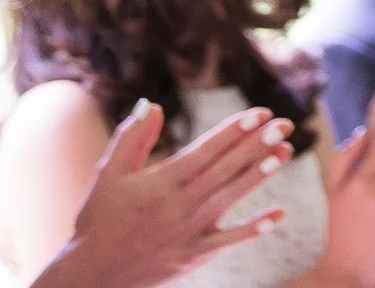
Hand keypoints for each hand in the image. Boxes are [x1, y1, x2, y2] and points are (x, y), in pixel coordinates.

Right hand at [37, 100, 295, 287]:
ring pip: (229, 199)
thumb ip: (131, 138)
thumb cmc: (98, 220)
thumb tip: (153, 104)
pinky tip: (279, 215)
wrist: (90, 275)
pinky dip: (253, 229)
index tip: (261, 113)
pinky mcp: (191, 257)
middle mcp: (177, 206)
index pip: (206, 150)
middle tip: (285, 125)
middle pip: (224, 170)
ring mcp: (186, 233)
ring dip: (258, 175)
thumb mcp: (107, 175)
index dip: (234, 131)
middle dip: (256, 145)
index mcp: (160, 183)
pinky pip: (227, 241)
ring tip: (284, 153)